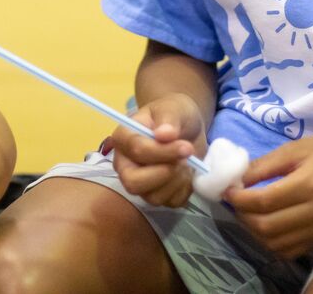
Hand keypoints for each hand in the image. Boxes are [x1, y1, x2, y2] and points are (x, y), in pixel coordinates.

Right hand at [110, 93, 206, 207]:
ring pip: (153, 197)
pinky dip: (185, 190)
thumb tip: (164, 134)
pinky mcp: (157, 195)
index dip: (163, 151)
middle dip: (164, 173)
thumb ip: (168, 119)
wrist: (187, 127)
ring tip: (188, 163)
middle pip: (133, 183)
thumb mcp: (173, 108)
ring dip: (177, 181)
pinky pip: (171, 202)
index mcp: (124, 139)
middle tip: (185, 160)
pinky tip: (188, 174)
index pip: (137, 150)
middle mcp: (125, 165)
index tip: (186, 147)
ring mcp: (140, 183)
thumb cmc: (174, 114)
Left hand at [224, 131, 312, 257]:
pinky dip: (272, 242)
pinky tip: (266, 224)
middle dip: (243, 216)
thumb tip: (236, 179)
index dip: (238, 199)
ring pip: (276, 244)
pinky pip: (291, 250)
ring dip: (255, 232)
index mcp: (309, 185)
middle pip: (267, 227)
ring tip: (249, 212)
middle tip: (236, 201)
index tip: (227, 190)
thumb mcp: (297, 148)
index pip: (263, 202)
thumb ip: (265, 165)